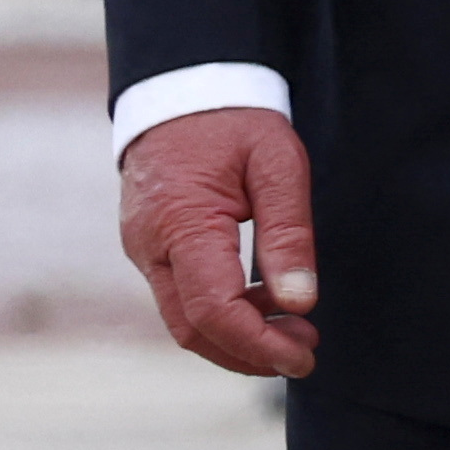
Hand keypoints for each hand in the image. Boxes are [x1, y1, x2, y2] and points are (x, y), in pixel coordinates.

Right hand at [119, 107, 322, 379]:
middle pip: (193, 328)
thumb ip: (289, 234)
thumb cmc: (233, 123)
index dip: (259, 345)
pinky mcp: (149, 249)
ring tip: (295, 327)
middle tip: (306, 348)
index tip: (304, 357)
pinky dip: (223, 313)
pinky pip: (181, 297)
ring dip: (237, 337)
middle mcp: (149, 245)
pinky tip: (265, 299)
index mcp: (180, 223)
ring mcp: (143, 250)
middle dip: (249, 351)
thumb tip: (300, 302)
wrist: (181, 92)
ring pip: (183, 319)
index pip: (214, 310)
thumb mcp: (278, 164)